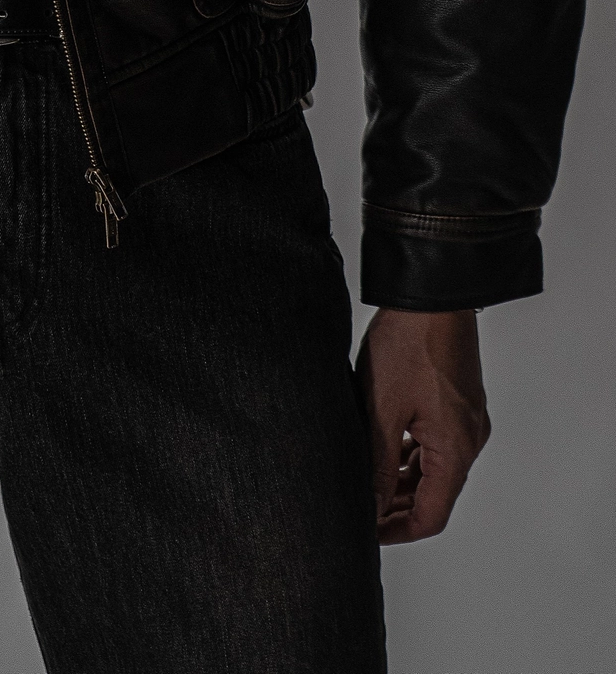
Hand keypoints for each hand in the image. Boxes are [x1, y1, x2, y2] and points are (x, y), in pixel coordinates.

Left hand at [355, 306, 491, 544]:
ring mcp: (466, 419)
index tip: (366, 533)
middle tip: (357, 507)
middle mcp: (469, 440)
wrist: (431, 293)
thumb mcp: (382, 410)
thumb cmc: (407, 345)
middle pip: (435, 494)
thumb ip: (378, 464)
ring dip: (401, 478)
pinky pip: (436, 441)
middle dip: (396, 506)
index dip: (397, 531)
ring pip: (434, 466)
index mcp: (455, 450)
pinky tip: (381, 445)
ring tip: (362, 477)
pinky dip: (410, 452)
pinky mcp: (457, 400)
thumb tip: (370, 507)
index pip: (431, 516)